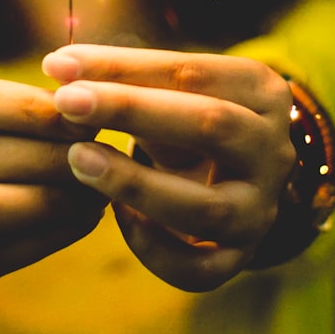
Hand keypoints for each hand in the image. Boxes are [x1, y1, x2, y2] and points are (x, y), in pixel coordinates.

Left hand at [41, 45, 295, 291]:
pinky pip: (198, 268)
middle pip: (211, 125)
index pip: (193, 72)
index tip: (60, 65)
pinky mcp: (240, 257)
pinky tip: (116, 216)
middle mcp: (274, 151)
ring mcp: (261, 210)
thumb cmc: (184, 120)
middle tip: (66, 103)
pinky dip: (152, 247)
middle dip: (131, 111)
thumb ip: (124, 78)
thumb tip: (60, 68)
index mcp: (263, 92)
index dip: (123, 67)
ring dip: (135, 182)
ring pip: (206, 206)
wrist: (229, 180)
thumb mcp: (169, 90)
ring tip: (79, 158)